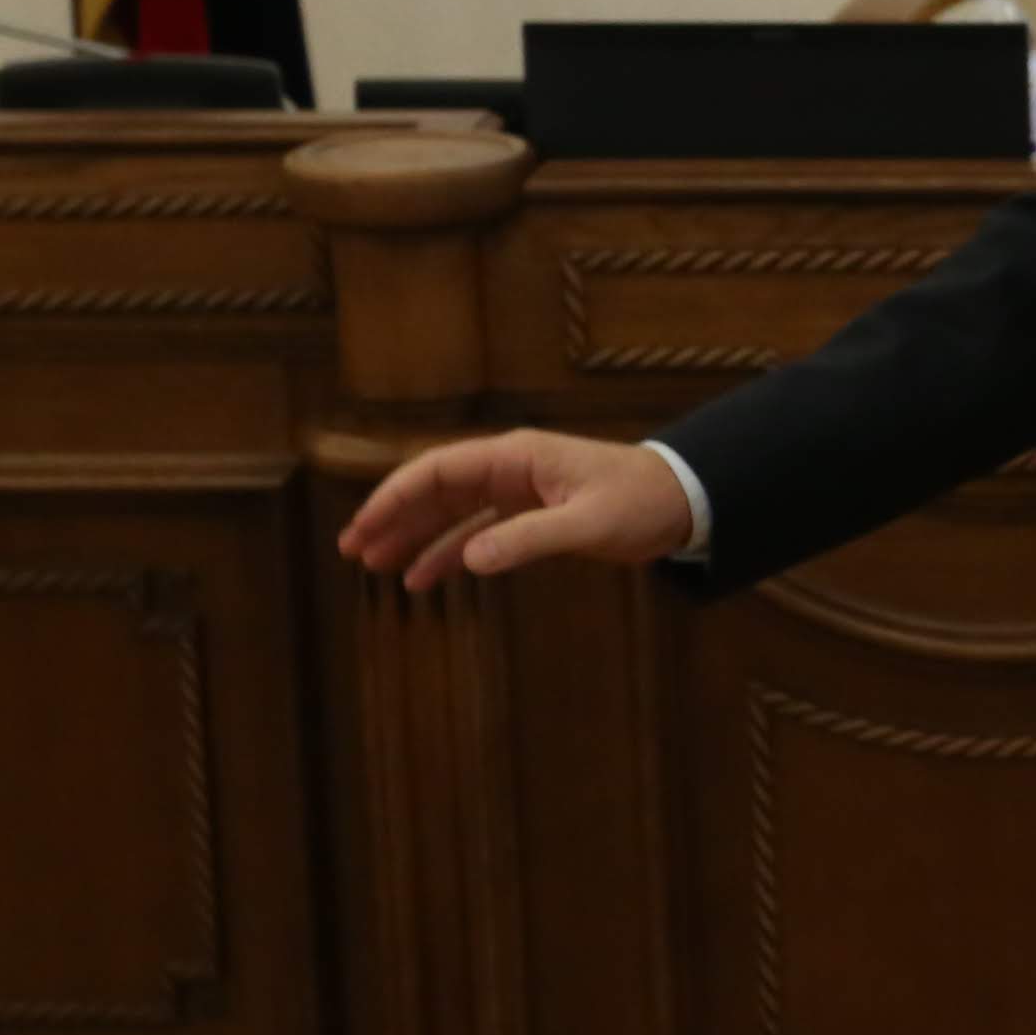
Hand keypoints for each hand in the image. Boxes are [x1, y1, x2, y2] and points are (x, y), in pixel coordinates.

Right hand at [336, 429, 695, 590]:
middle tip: (353, 550)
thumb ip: (528, 540)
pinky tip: (424, 578)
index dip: (396, 496)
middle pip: (436, 489)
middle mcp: (509, 468)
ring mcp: (518, 490)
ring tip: (376, 566)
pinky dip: (450, 552)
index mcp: (516, 456)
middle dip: (393, 517)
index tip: (365, 526)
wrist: (682, 501)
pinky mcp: (531, 514)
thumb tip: (469, 559)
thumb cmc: (640, 502)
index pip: (439, 470)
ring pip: (451, 512)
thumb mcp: (588, 524)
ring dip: (414, 536)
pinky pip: (478, 532)